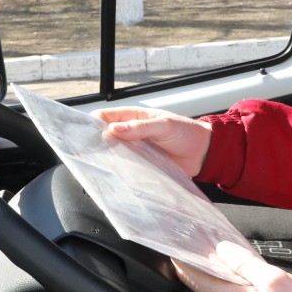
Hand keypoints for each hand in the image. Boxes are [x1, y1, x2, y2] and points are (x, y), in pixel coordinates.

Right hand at [95, 106, 212, 177]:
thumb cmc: (186, 133)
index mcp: (133, 117)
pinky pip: (125, 168)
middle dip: (96, 143)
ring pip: (112, 153)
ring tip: (100, 165)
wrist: (203, 154)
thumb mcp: (164, 125)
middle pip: (104, 136)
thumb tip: (114, 129)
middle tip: (91, 152)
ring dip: (107, 158)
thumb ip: (140, 128)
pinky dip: (119, 171)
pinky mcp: (140, 166)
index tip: (88, 134)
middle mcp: (130, 134)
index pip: (105, 116)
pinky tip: (115, 175)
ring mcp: (134, 150)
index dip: (94, 123)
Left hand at [173, 241, 291, 291]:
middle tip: (195, 239)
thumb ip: (245, 264)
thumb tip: (222, 250)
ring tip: (215, 250)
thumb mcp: (274, 280)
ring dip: (213, 271)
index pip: (192, 276)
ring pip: (217, 290)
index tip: (176, 240)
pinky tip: (238, 272)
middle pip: (201, 283)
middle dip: (195, 261)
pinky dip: (228, 281)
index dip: (181, 256)